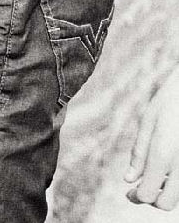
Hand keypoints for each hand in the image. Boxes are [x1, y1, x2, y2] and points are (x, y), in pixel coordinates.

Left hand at [126, 66, 178, 209]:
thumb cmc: (169, 101)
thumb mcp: (148, 121)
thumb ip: (139, 153)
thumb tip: (129, 180)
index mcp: (163, 154)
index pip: (148, 194)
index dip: (136, 196)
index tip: (129, 192)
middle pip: (166, 203)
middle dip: (153, 199)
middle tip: (143, 186)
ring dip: (166, 192)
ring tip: (156, 176)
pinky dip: (176, 183)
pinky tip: (168, 168)